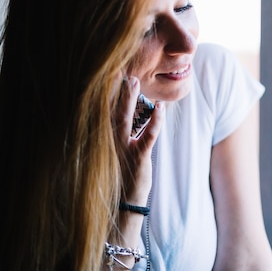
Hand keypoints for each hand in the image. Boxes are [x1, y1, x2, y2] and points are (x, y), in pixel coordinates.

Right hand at [114, 76, 162, 205]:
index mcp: (105, 141)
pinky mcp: (138, 158)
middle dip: (116, 91)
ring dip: (129, 99)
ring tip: (134, 81)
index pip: (104, 113)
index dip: (108, 95)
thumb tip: (123, 117)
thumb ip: (119, 137)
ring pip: (125, 119)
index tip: (110, 76)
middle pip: (111, 111)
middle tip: (121, 72)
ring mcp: (122, 149)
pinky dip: (155, 121)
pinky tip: (160, 108)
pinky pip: (148, 136)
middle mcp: (110, 143)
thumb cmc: (121, 178)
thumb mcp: (117, 156)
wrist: (122, 206)